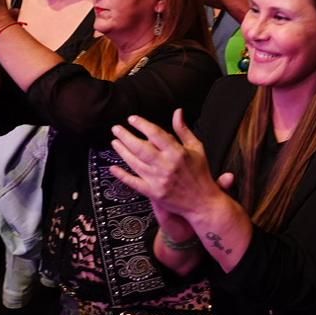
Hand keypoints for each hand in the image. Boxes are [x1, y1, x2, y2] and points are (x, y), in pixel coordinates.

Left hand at [109, 110, 225, 218]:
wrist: (203, 202)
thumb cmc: (200, 173)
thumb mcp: (196, 148)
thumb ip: (183, 130)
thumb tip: (177, 112)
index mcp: (177, 152)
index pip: (156, 134)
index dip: (142, 125)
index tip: (132, 119)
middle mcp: (166, 165)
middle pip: (141, 148)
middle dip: (126, 136)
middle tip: (116, 129)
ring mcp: (158, 180)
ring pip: (135, 163)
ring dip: (122, 151)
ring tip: (114, 142)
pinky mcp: (153, 193)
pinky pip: (134, 183)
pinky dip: (122, 175)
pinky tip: (112, 168)